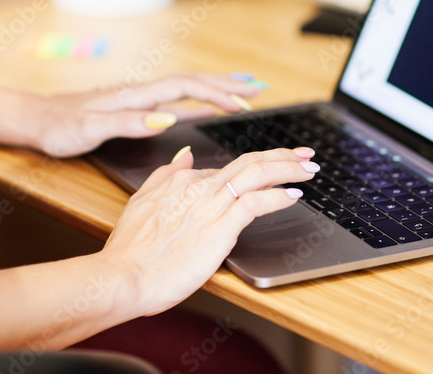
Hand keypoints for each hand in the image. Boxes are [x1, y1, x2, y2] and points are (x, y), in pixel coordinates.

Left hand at [27, 72, 264, 157]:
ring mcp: (140, 100)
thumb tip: (167, 118)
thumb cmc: (59, 126)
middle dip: (227, 83)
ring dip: (217, 89)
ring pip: (187, 90)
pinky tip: (209, 109)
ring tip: (246, 91)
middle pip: (193, 82)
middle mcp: (142, 93)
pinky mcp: (136, 109)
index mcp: (136, 95)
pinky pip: (176, 102)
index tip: (242, 103)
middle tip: (259, 87)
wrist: (35, 119)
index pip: (185, 88)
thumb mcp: (90, 129)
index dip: (215, 93)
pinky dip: (198, 103)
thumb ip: (129, 123)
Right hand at [102, 146, 318, 316]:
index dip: (253, 168)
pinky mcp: (220, 228)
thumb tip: (184, 155)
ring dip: (288, 169)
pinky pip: (256, 203)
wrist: (123, 276)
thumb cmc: (130, 252)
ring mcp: (211, 205)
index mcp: (182, 181)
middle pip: (250, 162)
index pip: (226, 169)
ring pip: (258, 175)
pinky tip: (294, 196)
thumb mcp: (141, 202)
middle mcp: (199, 187)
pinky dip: (278, 196)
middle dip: (282, 156)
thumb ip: (165, 176)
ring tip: (308, 169)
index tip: (270, 169)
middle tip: (305, 155)